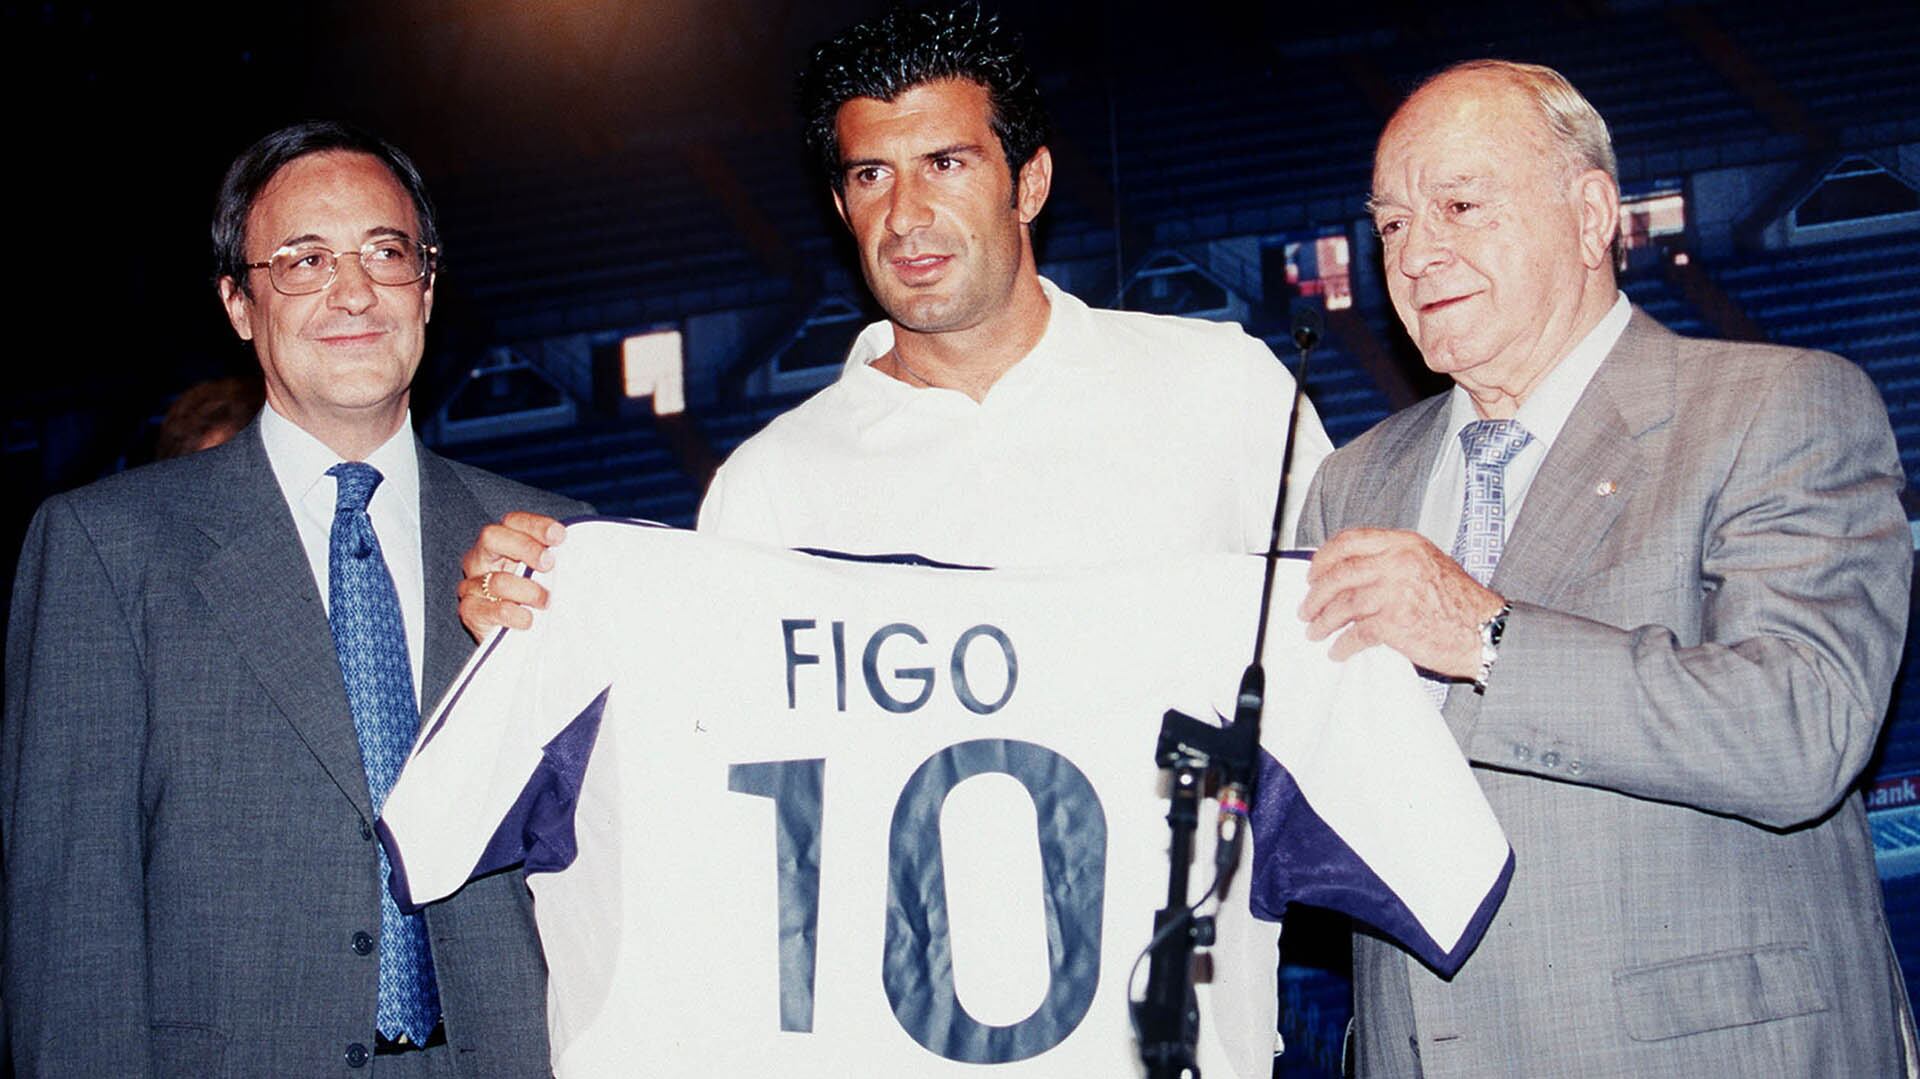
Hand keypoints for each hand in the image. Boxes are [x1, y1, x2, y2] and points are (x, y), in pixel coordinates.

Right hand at [456, 512, 566, 641]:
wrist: (524, 642)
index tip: (559, 536)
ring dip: (527, 590)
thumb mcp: (548, 577)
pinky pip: (489, 609)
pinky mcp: (470, 611)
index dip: (536, 525)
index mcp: (502, 543)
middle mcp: (482, 559)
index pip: (513, 521)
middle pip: (492, 536)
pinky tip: (527, 620)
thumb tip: (577, 551)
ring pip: (496, 579)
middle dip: (525, 547)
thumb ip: (553, 561)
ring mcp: (472, 584)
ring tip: (545, 602)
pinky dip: (513, 614)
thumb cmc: (536, 603)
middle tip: (548, 564)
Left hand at [1298, 528, 1503, 678]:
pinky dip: (1343, 644)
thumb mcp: (1428, 564)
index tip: (1313, 573)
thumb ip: (1391, 561)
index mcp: (1405, 544)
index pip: (1351, 541)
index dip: (1324, 557)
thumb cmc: (1460, 602)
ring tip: (1315, 631)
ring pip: (1343, 604)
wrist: (1485, 631)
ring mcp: (1395, 592)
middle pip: (1339, 574)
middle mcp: (1398, 563)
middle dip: (1316, 594)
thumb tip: (1350, 572)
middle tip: (1306, 609)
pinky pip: (1357, 633)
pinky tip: (1338, 651)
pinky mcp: (1395, 622)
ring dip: (1323, 621)